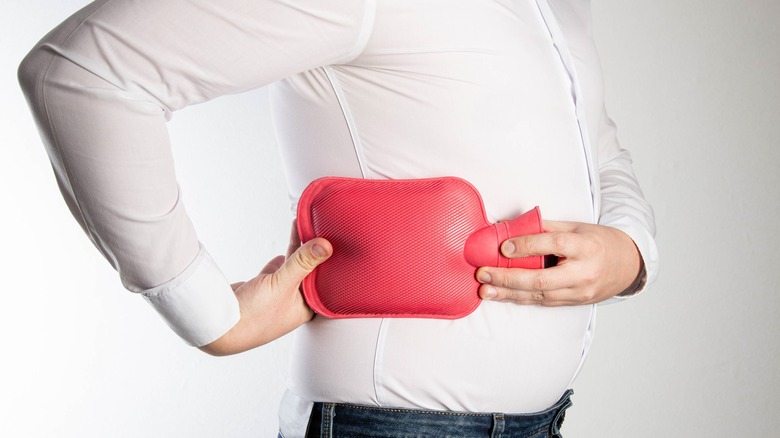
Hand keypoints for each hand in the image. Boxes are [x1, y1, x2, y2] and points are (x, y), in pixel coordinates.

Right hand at [199, 222, 330, 355]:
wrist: (218, 325)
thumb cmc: (253, 315)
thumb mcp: (282, 285)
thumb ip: (302, 263)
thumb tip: (325, 245)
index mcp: (306, 307)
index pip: (325, 280)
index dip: (329, 261)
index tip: (333, 239)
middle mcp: (294, 303)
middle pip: (309, 271)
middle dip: (313, 251)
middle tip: (319, 228)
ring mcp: (278, 297)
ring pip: (293, 268)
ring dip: (297, 251)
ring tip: (302, 227)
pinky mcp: (262, 291)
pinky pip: (277, 272)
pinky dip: (281, 261)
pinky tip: (286, 251)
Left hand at [476, 221, 641, 305]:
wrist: (627, 264)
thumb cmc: (598, 241)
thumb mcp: (576, 227)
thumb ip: (543, 227)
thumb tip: (509, 226)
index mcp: (586, 246)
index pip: (554, 245)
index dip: (527, 246)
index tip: (503, 246)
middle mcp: (583, 272)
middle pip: (542, 279)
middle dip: (508, 278)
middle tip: (483, 274)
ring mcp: (579, 292)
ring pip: (540, 295)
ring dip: (509, 293)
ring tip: (485, 290)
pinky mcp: (575, 303)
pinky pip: (544, 301)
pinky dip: (521, 298)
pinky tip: (503, 295)